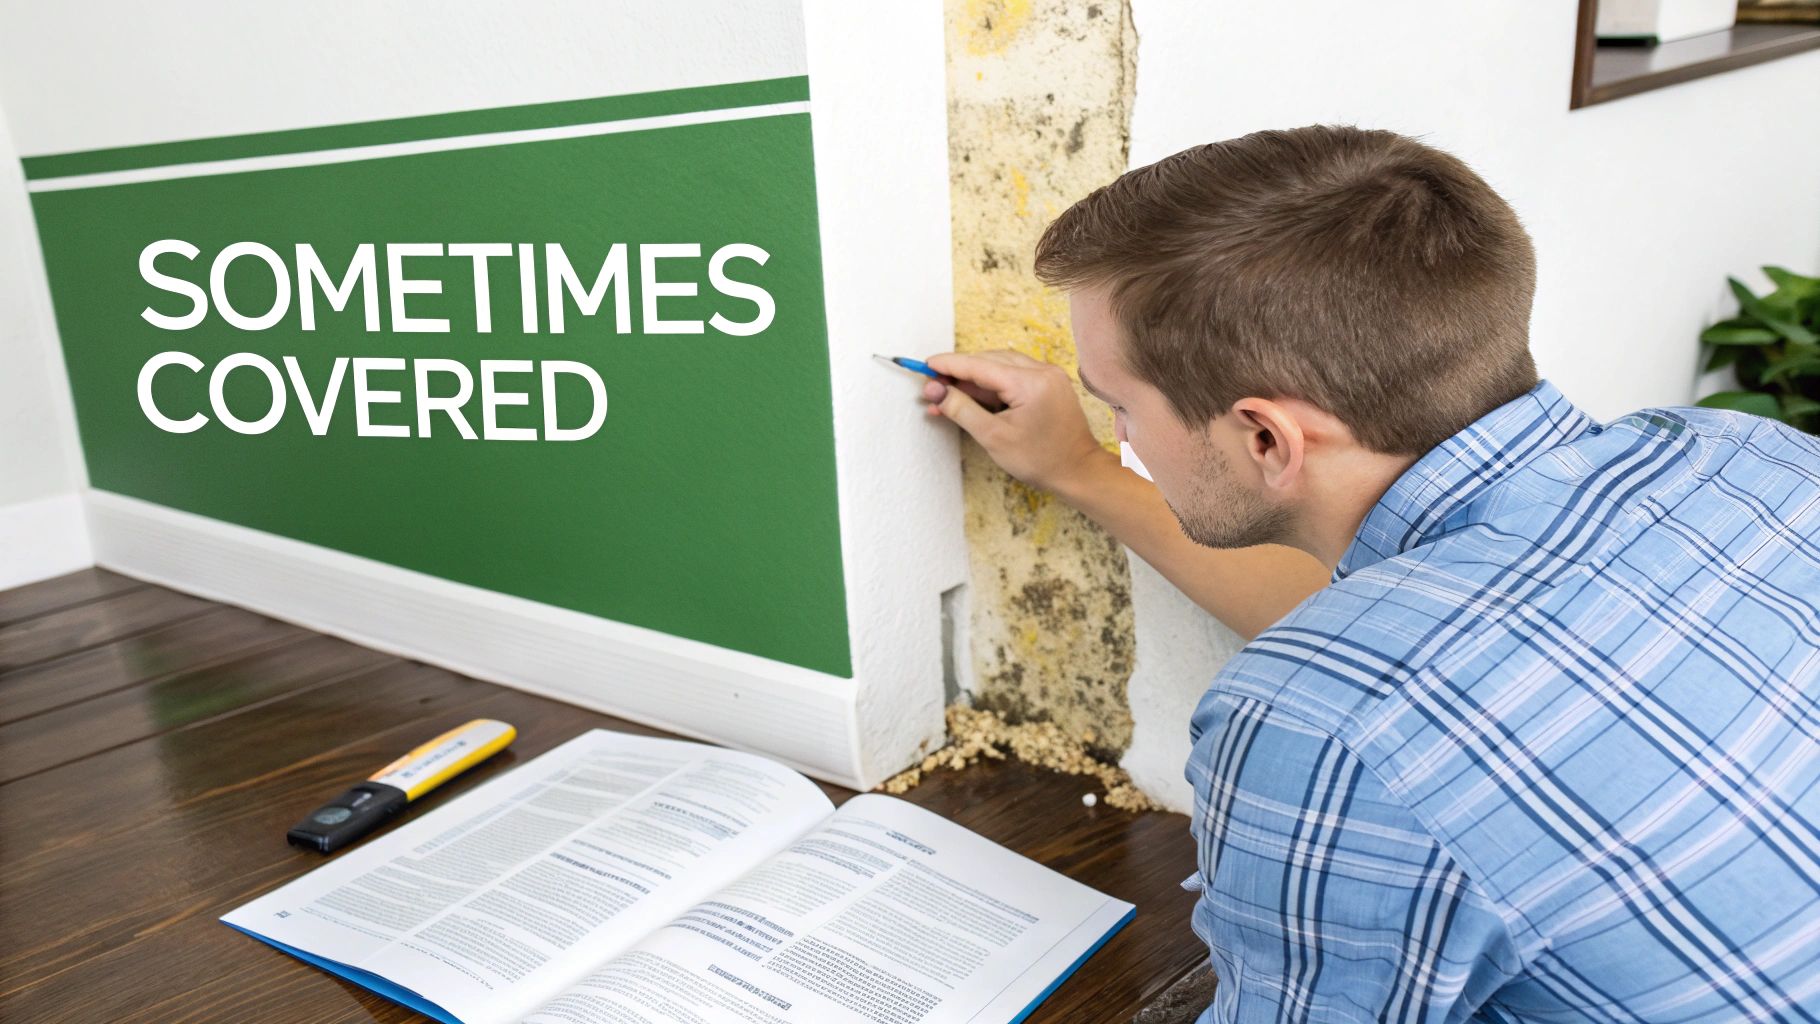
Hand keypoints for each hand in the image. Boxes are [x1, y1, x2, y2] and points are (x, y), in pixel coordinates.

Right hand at [921, 350, 1113, 494]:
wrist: (1078, 472)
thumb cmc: (1040, 460)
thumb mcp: (993, 437)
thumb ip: (961, 409)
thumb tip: (936, 390)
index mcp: (1030, 383)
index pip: (979, 365)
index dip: (949, 364)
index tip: (925, 365)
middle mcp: (1042, 371)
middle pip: (989, 361)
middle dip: (959, 373)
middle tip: (933, 387)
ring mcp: (1048, 375)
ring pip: (1001, 366)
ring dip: (974, 379)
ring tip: (949, 395)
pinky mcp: (1049, 383)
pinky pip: (1014, 375)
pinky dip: (992, 384)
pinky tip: (974, 398)